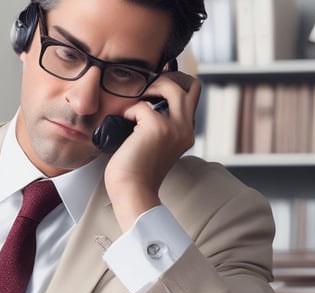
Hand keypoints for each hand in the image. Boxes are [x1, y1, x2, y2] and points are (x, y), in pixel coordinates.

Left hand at [104, 71, 200, 230]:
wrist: (131, 191)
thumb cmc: (135, 173)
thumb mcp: (153, 147)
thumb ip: (157, 128)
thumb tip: (144, 108)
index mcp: (186, 135)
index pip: (192, 100)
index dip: (176, 88)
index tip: (154, 91)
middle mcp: (185, 129)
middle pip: (191, 86)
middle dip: (170, 79)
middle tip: (149, 87)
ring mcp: (174, 127)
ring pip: (172, 87)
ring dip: (152, 87)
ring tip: (136, 100)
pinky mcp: (156, 127)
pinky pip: (142, 105)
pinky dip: (129, 111)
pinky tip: (121, 124)